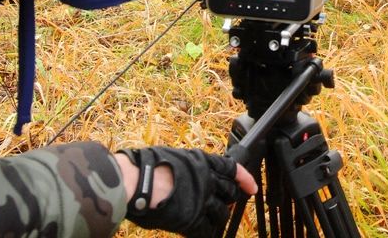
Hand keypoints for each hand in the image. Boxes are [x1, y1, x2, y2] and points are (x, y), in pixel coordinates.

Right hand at [115, 148, 256, 235]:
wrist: (136, 181)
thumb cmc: (146, 166)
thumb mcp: (173, 156)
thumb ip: (186, 167)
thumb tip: (187, 175)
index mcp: (203, 162)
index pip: (232, 169)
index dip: (244, 179)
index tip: (251, 187)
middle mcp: (208, 180)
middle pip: (231, 193)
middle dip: (230, 200)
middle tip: (225, 205)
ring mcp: (202, 201)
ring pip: (222, 213)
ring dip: (219, 217)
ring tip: (210, 220)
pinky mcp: (193, 220)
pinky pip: (207, 230)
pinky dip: (206, 233)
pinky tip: (201, 234)